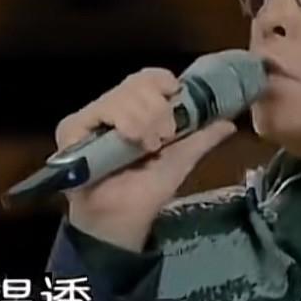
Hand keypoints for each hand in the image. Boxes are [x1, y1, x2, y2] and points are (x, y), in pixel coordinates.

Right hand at [55, 68, 236, 251]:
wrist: (121, 223)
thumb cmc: (145, 192)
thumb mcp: (180, 162)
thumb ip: (201, 139)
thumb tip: (229, 122)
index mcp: (135, 110)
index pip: (147, 78)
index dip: (164, 82)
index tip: (176, 97)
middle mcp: (110, 109)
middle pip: (136, 82)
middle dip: (158, 107)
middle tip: (165, 135)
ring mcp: (90, 118)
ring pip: (122, 94)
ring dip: (144, 117)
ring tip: (150, 145)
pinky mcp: (72, 129)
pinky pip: (101, 110)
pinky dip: (124, 121)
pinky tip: (133, 140)